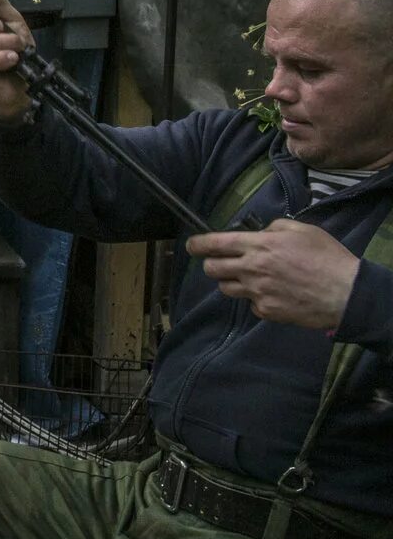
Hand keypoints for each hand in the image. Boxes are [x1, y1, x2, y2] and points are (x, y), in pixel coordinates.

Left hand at [186, 220, 360, 331]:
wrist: (346, 293)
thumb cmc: (327, 257)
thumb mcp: (302, 230)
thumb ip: (275, 227)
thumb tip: (261, 231)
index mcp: (259, 245)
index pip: (214, 244)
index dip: (197, 244)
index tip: (191, 246)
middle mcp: (252, 269)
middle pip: (212, 269)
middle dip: (212, 264)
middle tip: (222, 263)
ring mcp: (257, 292)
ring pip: (226, 288)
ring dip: (232, 282)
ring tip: (250, 278)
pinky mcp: (266, 311)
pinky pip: (251, 304)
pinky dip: (257, 299)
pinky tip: (273, 294)